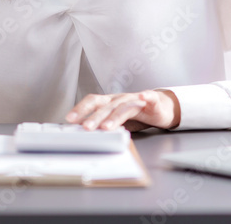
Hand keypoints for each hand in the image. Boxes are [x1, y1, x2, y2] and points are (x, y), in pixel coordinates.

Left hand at [64, 89, 180, 131]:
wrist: (161, 107)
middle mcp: (120, 99)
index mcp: (110, 102)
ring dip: (115, 116)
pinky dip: (146, 96)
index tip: (69, 119)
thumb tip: (84, 134)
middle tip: (85, 128)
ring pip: (124, 106)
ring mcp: (135, 99)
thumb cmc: (136, 114)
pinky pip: (149, 97)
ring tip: (106, 127)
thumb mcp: (117, 121)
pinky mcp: (152, 101)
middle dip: (95, 117)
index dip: (81, 109)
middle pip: (106, 105)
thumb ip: (104, 125)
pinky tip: (142, 97)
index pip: (93, 102)